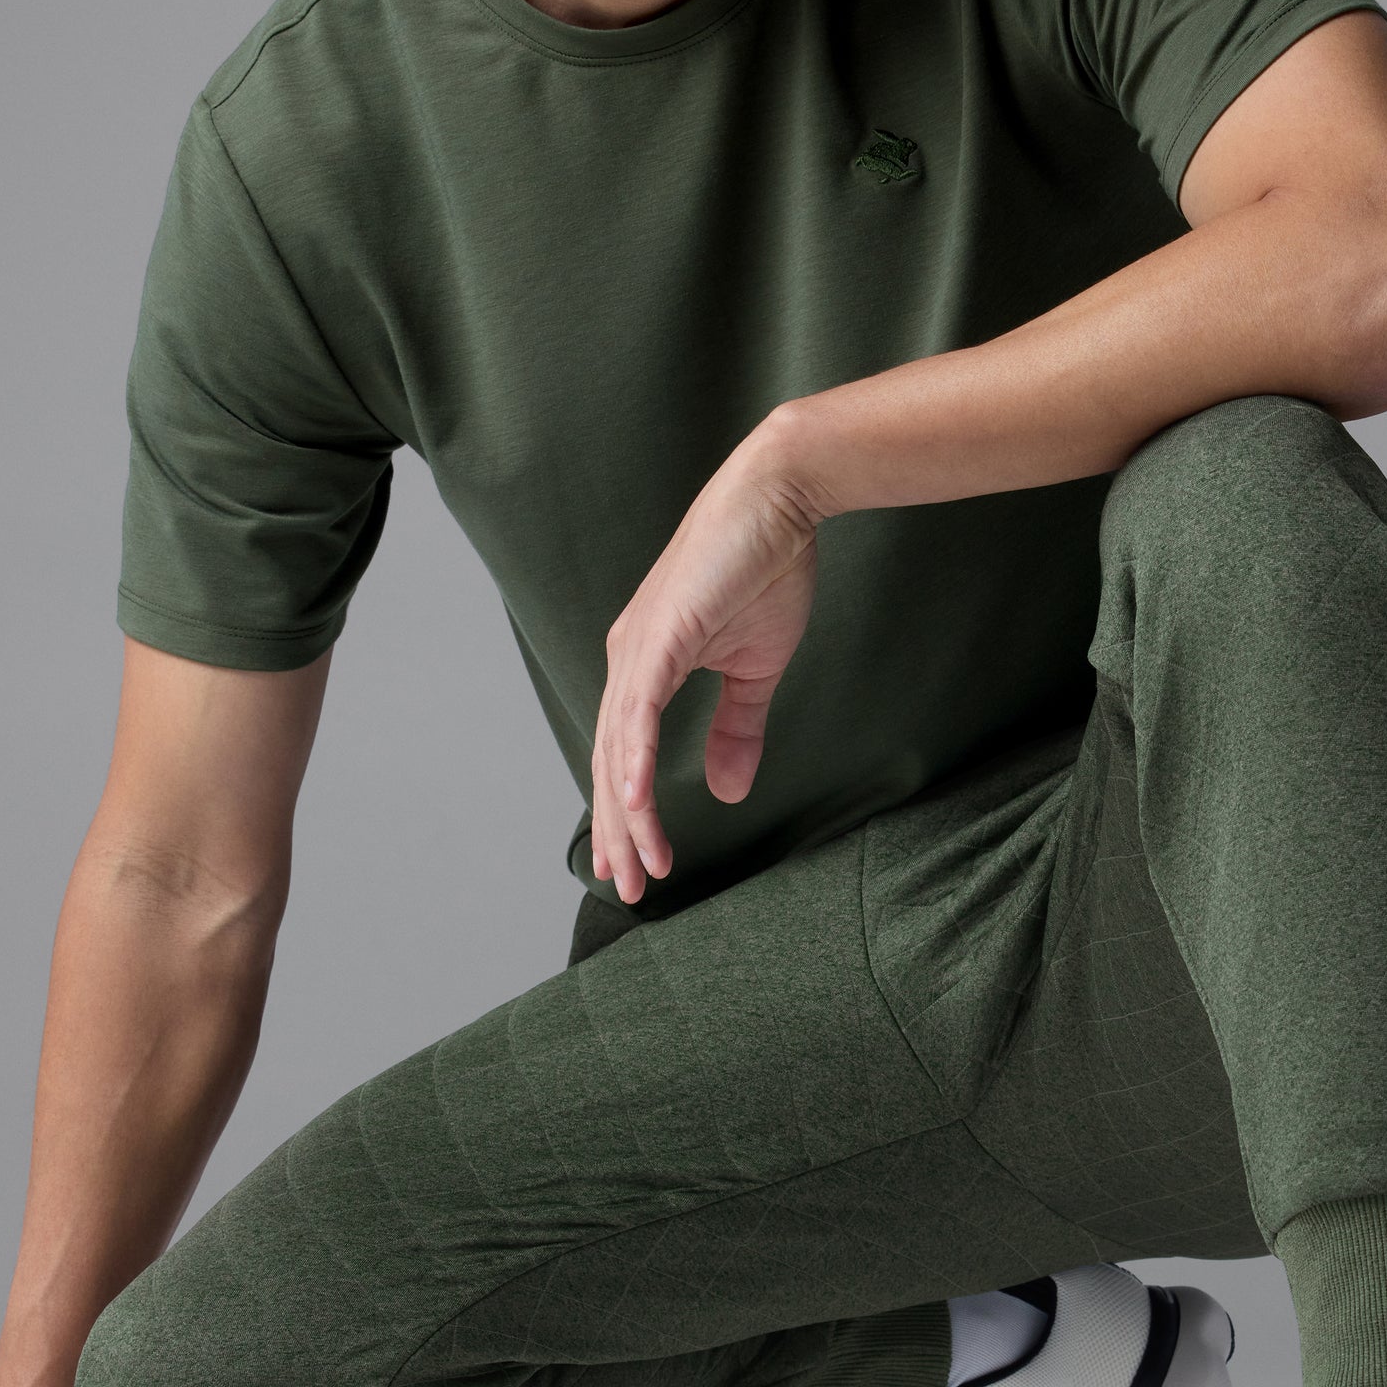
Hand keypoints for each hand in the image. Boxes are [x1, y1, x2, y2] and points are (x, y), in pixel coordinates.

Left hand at [589, 412, 827, 901]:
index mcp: (644, 667)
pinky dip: (634, 756)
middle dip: (617, 831)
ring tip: (639, 866)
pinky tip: (635, 800)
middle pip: (608, 762)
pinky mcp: (661, 633)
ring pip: (618, 747)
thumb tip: (728, 789)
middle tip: (628, 887)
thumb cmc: (764, 568)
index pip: (622, 755)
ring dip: (627, 812)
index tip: (635, 865)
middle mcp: (628, 660)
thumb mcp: (754, 668)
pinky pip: (639, 709)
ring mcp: (638, 646)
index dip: (626, 814)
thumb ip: (737, 728)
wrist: (778, 499)